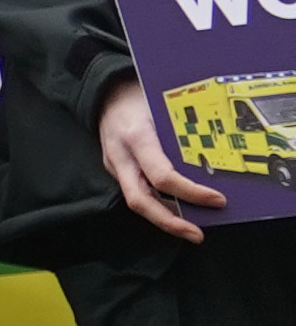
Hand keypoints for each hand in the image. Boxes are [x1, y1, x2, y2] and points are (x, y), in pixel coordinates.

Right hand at [111, 75, 218, 246]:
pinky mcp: (115, 169)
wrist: (106, 91)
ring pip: (137, 201)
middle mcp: (121, 155)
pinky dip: (157, 205)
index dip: (191, 193)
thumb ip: (183, 135)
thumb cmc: (141, 95)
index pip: (162, 176)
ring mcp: (114, 165)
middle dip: (170, 222)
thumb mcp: (164, 109)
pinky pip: (136, 193)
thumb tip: (216, 164)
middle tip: (197, 235)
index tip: (218, 200)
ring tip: (190, 229)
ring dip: (164, 219)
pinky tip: (176, 211)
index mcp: (136, 137)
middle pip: (141, 200)